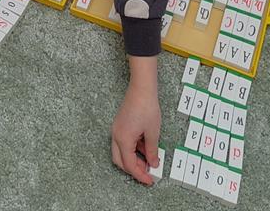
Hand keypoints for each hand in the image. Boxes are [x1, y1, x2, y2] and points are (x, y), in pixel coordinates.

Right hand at [111, 56, 161, 184]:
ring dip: (133, 159)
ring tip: (149, 160)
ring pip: (120, 152)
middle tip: (148, 173)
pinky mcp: (120, 125)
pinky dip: (132, 149)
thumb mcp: (153, 133)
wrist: (141, 89)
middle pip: (120, 161)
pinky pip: (123, 143)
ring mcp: (117, 130)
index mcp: (123, 139)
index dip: (140, 175)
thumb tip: (153, 163)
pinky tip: (144, 148)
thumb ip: (152, 151)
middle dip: (134, 169)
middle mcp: (116, 136)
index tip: (150, 180)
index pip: (130, 165)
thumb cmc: (147, 108)